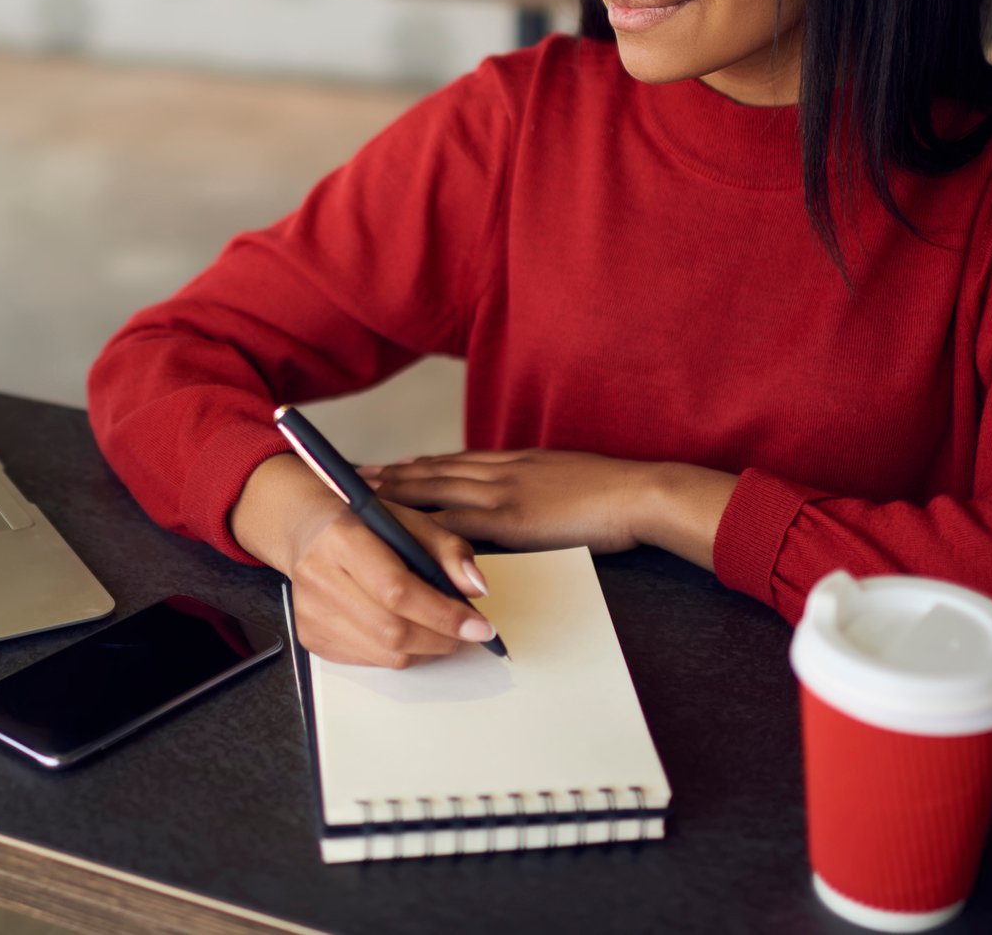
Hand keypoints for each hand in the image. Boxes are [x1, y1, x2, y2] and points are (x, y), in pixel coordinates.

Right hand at [231, 453, 497, 669]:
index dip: (443, 613)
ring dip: (426, 649)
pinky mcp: (310, 636)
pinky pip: (369, 660)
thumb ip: (447, 549)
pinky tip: (410, 631)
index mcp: (341, 537)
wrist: (306, 529)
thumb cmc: (362, 522)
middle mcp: (318, 577)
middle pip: (392, 629)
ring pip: (385, 653)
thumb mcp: (409, 519)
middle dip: (442, 637)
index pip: (397, 590)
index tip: (481, 625)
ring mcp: (310, 612)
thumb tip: (476, 588)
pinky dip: (401, 652)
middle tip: (469, 632)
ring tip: (444, 631)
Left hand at [362, 449, 718, 557]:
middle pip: (433, 470)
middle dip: (392, 475)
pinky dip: (422, 526)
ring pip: (434, 489)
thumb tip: (525, 502)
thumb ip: (538, 487)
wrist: (639, 493)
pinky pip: (454, 524)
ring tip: (359, 494)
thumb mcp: (567, 480)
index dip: (419, 464)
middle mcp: (501, 471)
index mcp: (516, 462)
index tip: (390, 466)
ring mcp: (502, 492)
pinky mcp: (509, 518)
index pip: (456, 461)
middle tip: (352, 477)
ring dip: (393, 492)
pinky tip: (398, 530)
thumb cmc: (614, 493)